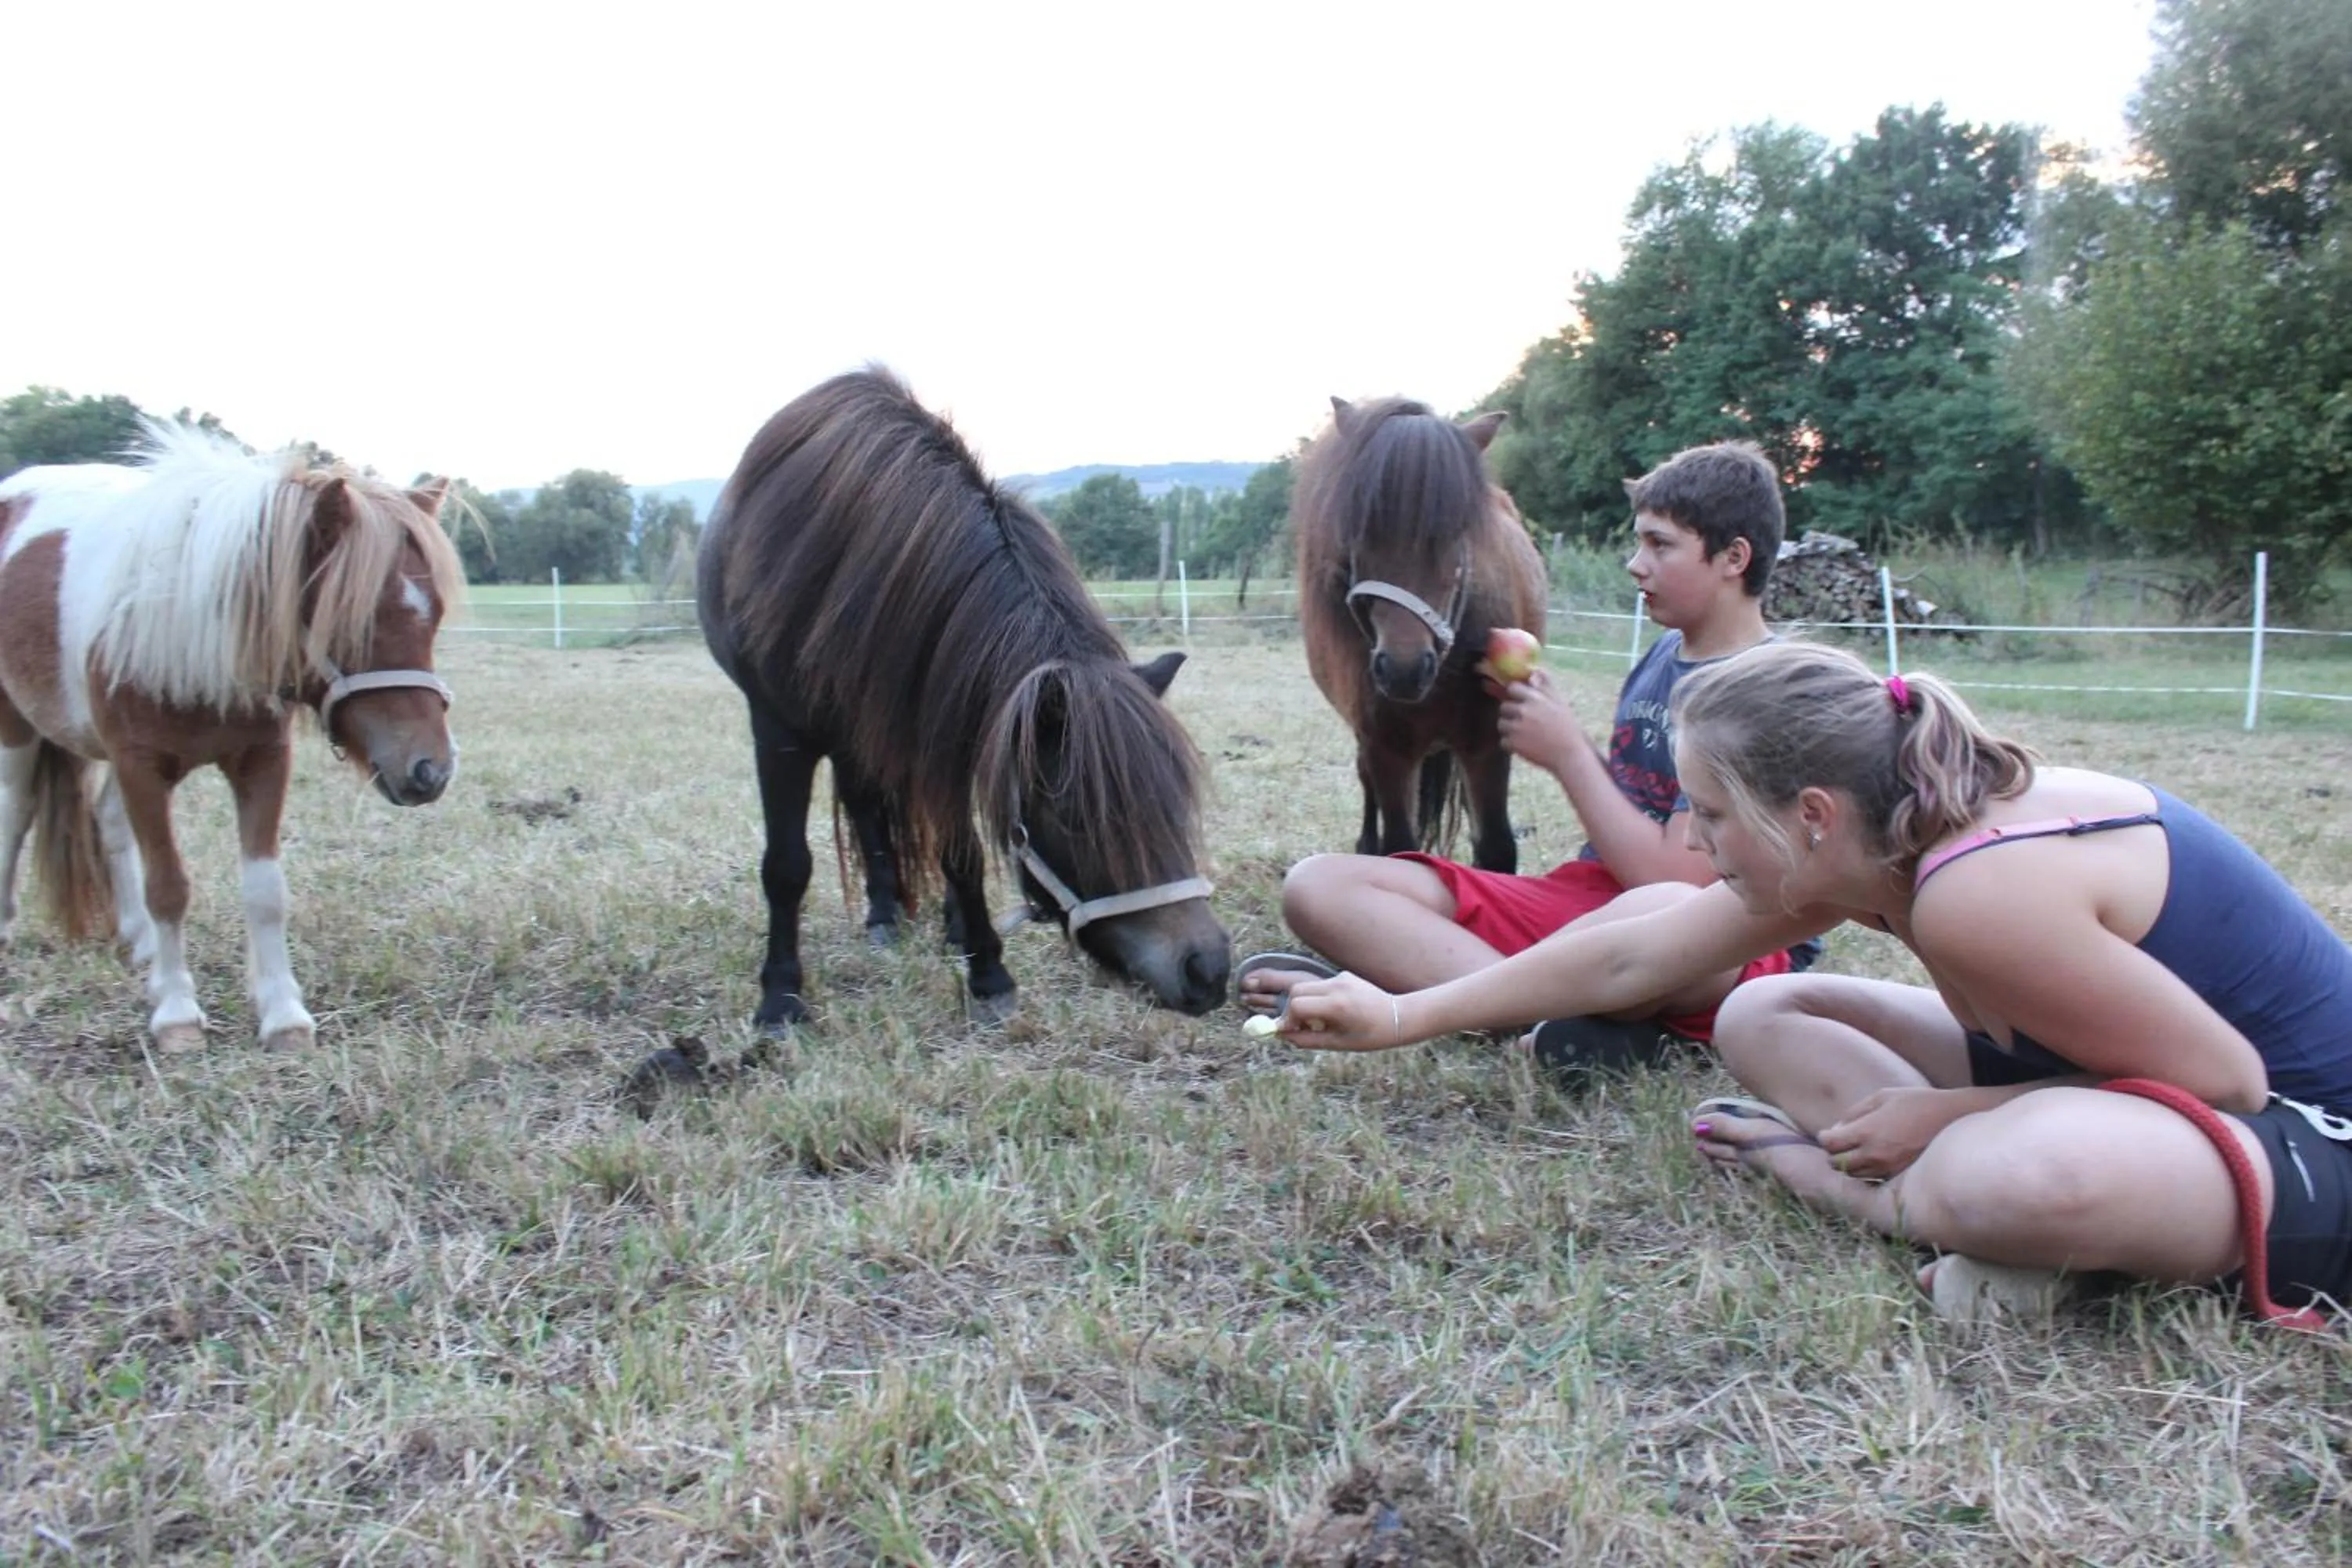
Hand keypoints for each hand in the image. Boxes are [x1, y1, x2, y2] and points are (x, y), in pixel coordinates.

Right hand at [1274, 971, 1411, 1051]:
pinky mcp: (1345, 975)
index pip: (1296, 1005)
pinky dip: (1320, 997)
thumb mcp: (1337, 1043)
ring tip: (1318, 1020)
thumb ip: (1307, 1039)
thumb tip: (1283, 1036)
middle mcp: (1336, 986)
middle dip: (1292, 1008)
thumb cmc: (1370, 1036)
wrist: (1398, 1017)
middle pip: (1296, 990)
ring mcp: (1341, 977)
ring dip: (1305, 1002)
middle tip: (1299, 1026)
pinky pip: (1322, 985)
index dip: (1287, 1019)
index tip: (1288, 1031)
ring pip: (1308, 986)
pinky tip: (1335, 1011)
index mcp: (1336, 1005)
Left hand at [1494, 668, 1581, 775]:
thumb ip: (1545, 685)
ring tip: (1524, 735)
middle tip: (1523, 722)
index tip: (1519, 702)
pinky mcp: (1513, 744)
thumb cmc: (1567, 728)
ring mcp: (1516, 727)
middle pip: (1504, 707)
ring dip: (1509, 729)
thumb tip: (1533, 670)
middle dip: (1511, 714)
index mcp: (1535, 699)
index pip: (1512, 688)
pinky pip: (1503, 741)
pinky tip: (1524, 746)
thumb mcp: (1559, 702)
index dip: (1514, 695)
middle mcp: (1523, 711)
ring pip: (1501, 724)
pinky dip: (1511, 745)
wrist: (1570, 755)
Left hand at [1818, 1087, 1974, 1179]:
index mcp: (1867, 1132)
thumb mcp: (1882, 1097)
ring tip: (1857, 1150)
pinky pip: (1873, 1180)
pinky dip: (1867, 1172)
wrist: (1954, 1119)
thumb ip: (1855, 1112)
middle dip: (1834, 1153)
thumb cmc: (1917, 1102)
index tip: (1827, 1133)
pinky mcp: (1901, 1177)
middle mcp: (1875, 1155)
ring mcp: (1889, 1169)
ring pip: (1854, 1175)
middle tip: (1840, 1142)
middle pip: (1837, 1164)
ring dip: (1849, 1164)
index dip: (1824, 1138)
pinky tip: (1873, 1159)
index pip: (1830, 1144)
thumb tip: (1837, 1127)